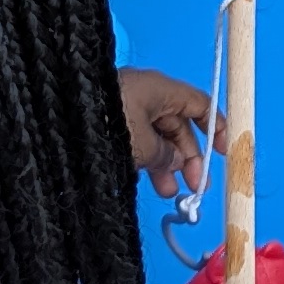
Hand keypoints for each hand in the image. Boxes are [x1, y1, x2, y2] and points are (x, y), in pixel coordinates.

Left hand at [120, 63, 217, 199]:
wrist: (58, 118)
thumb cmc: (110, 123)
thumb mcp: (142, 144)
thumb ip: (165, 155)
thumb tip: (175, 163)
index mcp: (161, 89)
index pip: (200, 104)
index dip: (217, 128)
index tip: (225, 155)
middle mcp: (146, 96)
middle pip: (178, 125)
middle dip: (188, 157)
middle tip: (194, 188)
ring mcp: (127, 109)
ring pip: (157, 137)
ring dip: (167, 165)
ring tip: (168, 193)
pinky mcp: (109, 123)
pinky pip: (137, 141)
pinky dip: (146, 161)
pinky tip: (148, 181)